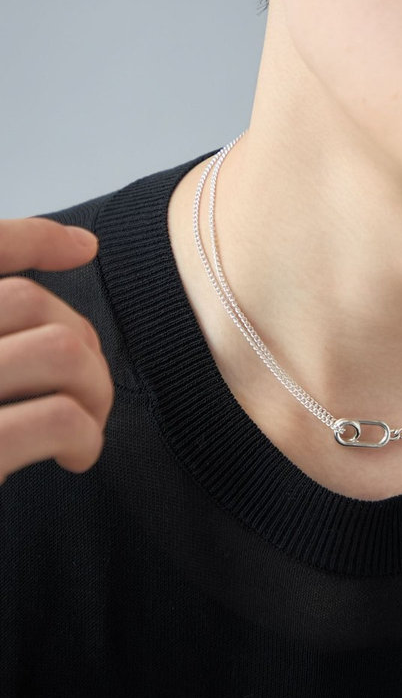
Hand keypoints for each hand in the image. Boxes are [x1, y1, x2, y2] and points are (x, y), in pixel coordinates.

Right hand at [0, 218, 114, 484]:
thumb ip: (1, 341)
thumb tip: (81, 247)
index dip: (30, 238)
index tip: (82, 247)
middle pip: (30, 304)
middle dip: (82, 344)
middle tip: (85, 395)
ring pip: (60, 352)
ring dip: (96, 389)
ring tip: (84, 426)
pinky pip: (60, 417)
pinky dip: (88, 435)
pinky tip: (76, 459)